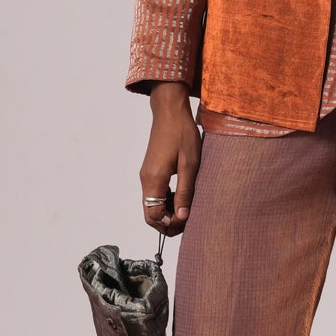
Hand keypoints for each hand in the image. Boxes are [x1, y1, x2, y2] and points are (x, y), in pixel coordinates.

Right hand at [140, 82, 202, 235]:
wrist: (170, 112)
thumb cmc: (182, 134)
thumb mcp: (190, 164)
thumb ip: (185, 192)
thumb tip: (182, 216)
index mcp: (154, 180)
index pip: (154, 215)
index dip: (170, 223)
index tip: (187, 220)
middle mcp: (146, 180)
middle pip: (150, 214)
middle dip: (167, 222)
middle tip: (188, 220)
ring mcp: (146, 175)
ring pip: (152, 205)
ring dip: (168, 211)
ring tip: (187, 208)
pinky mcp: (150, 171)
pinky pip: (155, 194)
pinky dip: (167, 201)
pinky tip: (182, 195)